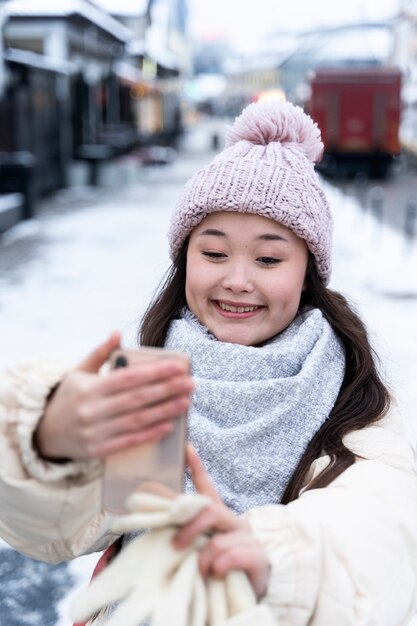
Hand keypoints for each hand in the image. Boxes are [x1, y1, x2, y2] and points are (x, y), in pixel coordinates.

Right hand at [34, 332, 193, 460]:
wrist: (44, 433)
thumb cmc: (68, 397)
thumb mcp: (78, 372)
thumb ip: (100, 353)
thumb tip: (117, 333)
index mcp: (89, 388)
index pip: (129, 378)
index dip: (156, 372)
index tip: (179, 366)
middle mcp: (91, 410)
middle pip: (137, 399)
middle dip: (167, 390)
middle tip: (191, 383)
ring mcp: (94, 432)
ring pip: (137, 420)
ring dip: (165, 411)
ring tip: (185, 402)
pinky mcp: (97, 451)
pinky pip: (129, 441)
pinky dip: (150, 434)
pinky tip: (169, 425)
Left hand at [172, 446, 270, 599]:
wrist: (252, 593)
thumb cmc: (223, 570)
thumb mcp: (203, 551)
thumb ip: (189, 539)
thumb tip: (163, 534)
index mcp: (220, 517)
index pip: (207, 488)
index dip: (197, 467)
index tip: (186, 448)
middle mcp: (234, 521)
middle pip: (210, 511)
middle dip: (189, 528)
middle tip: (175, 546)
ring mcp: (247, 537)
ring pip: (217, 541)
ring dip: (202, 560)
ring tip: (199, 574)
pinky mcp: (257, 556)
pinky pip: (232, 557)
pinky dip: (219, 568)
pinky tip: (216, 575)